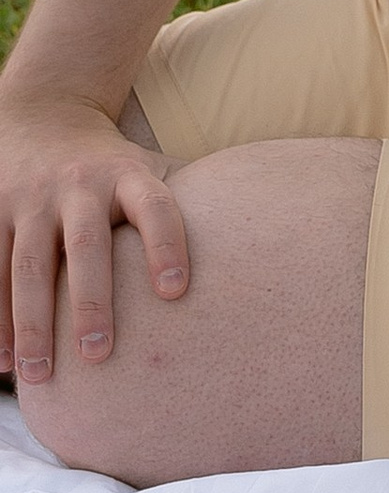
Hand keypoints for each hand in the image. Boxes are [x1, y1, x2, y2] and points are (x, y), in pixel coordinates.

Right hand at [0, 92, 190, 384]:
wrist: (42, 115)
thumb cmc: (115, 165)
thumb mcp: (152, 167)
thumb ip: (193, 202)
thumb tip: (259, 248)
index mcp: (128, 177)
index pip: (156, 208)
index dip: (168, 245)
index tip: (176, 293)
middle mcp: (79, 188)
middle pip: (85, 246)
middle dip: (90, 301)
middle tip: (99, 354)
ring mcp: (32, 202)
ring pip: (28, 266)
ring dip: (31, 323)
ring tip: (41, 377)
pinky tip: (5, 362)